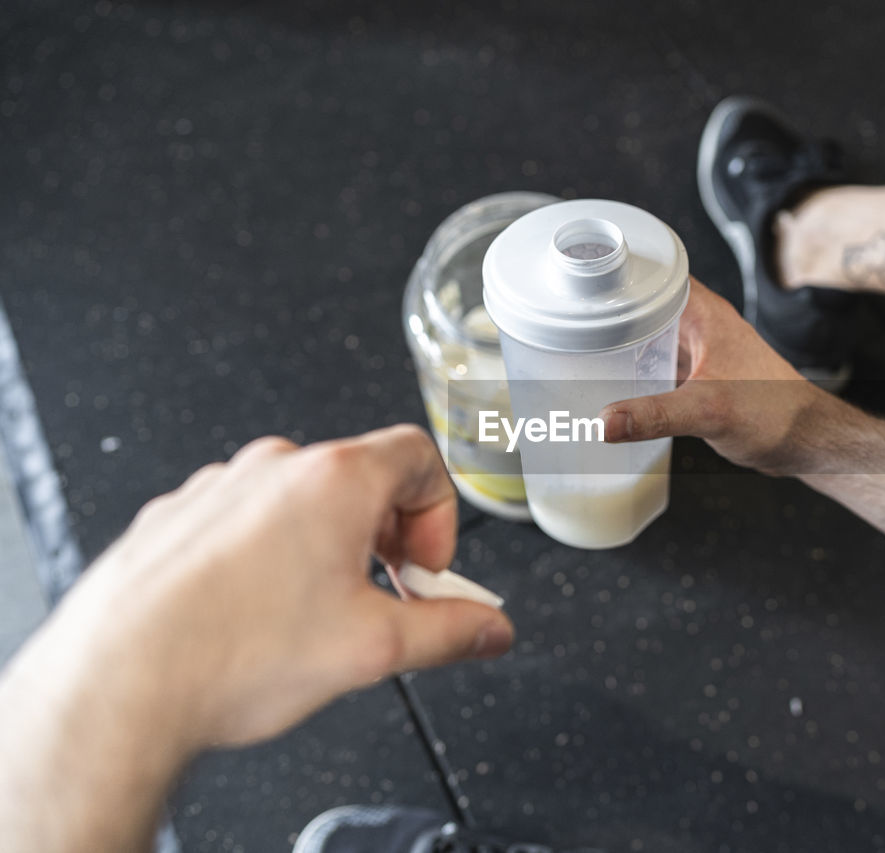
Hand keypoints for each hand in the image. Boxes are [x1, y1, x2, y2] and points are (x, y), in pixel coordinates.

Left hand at [26, 425, 512, 751]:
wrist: (118, 684)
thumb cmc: (232, 656)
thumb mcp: (373, 650)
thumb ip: (449, 632)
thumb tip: (487, 629)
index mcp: (334, 481)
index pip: (420, 457)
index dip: (440, 516)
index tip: (426, 571)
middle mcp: (274, 469)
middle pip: (362, 480)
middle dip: (387, 539)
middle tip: (384, 599)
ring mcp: (219, 488)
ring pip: (300, 503)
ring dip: (327, 548)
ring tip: (315, 617)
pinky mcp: (177, 517)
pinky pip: (246, 522)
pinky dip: (269, 556)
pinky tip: (258, 617)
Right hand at [600, 278, 836, 474]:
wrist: (806, 441)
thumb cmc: (776, 413)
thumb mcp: (709, 411)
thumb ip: (655, 415)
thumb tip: (605, 421)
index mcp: (705, 315)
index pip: (654, 275)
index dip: (617, 273)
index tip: (581, 279)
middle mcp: (702, 325)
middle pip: (645, 305)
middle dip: (609, 311)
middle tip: (569, 322)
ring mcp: (701, 351)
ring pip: (651, 335)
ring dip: (622, 342)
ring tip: (580, 350)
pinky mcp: (701, 377)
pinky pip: (659, 364)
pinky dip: (637, 370)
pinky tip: (615, 385)